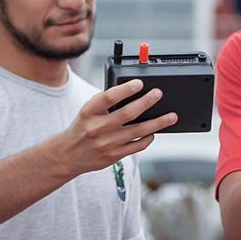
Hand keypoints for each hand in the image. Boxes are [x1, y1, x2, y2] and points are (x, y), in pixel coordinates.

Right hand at [53, 80, 176, 176]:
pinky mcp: (114, 155)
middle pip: (128, 113)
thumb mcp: (87, 111)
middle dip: (147, 102)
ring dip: (158, 123)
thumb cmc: (82, 127)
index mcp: (89, 112)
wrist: (69, 155)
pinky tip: (154, 132)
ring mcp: (107, 143)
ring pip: (138, 131)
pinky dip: (148, 138)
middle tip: (158, 94)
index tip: (139, 83)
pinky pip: (137, 146)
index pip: (109, 97)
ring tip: (171, 116)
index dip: (126, 89)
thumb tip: (130, 92)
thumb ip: (104, 102)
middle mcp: (98, 127)